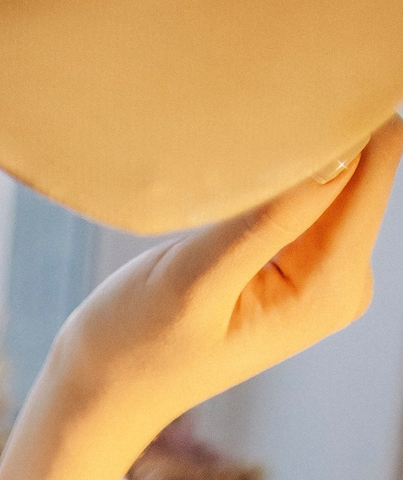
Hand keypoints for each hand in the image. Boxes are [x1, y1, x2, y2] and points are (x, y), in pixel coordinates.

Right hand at [0, 119, 402, 479]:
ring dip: (290, 154)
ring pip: (336, 170)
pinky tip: (235, 187)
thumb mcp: (196, 279)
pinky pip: (310, 186)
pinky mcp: (301, 257)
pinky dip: (278, 172)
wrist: (105, 386)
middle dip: (314, 140)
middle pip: (363, 164)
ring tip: (231, 173)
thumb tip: (344, 149)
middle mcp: (343, 279)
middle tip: (246, 139)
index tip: (295, 93)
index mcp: (329, 288)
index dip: (343, 121)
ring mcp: (325, 269)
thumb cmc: (137, 345)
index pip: (375, 168)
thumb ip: (272, 218)